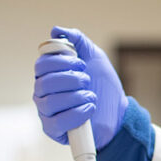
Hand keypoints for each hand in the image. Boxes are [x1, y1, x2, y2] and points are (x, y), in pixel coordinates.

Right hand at [33, 26, 128, 148]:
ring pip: (51, 102)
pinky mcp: (54, 130)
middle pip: (44, 83)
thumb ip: (77, 41)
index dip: (61, 62)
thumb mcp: (94, 57)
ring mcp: (46, 112)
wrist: (118, 112)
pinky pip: (58, 122)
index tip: (81, 64)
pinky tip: (90, 108)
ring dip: (76, 96)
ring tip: (91, 96)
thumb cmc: (102, 85)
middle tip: (88, 81)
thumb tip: (56, 30)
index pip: (42, 65)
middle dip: (71, 80)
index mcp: (48, 74)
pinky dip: (78, 113)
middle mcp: (42, 93)